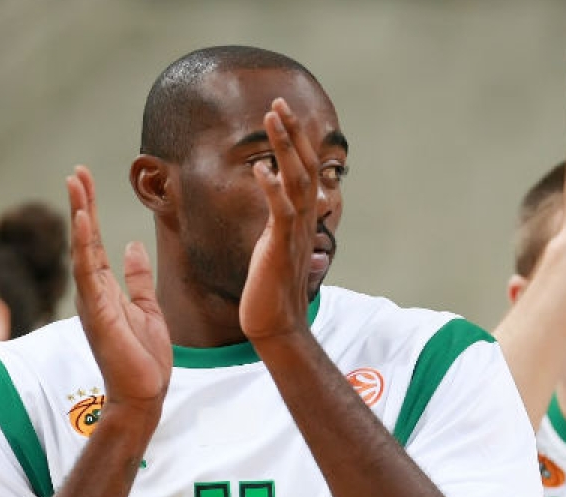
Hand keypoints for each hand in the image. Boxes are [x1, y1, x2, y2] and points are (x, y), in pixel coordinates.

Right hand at [67, 166, 171, 425]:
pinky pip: (88, 273)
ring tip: (76, 183)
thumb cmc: (144, 357)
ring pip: (82, 250)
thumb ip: (138, 278)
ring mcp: (92, 301)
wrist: (145, 394)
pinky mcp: (96, 313)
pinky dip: (84, 245)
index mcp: (105, 288)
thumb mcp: (147, 308)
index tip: (87, 179)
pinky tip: (83, 221)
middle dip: (82, 203)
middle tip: (77, 170)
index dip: (91, 211)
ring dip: (80, 215)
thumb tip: (133, 247)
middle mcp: (93, 291)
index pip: (95, 241)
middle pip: (84, 239)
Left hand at [240, 98, 318, 343]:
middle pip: (304, 167)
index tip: (283, 114)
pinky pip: (280, 212)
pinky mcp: (280, 247)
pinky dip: (272, 189)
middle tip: (279, 103)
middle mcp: (303, 221)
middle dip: (291, 133)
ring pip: (295, 181)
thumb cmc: (272, 290)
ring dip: (284, 147)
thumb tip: (286, 204)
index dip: (295, 141)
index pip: (303, 171)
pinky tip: (261, 169)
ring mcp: (294, 233)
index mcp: (301, 219)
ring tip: (271, 119)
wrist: (277, 325)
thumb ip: (282, 224)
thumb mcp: (277, 247)